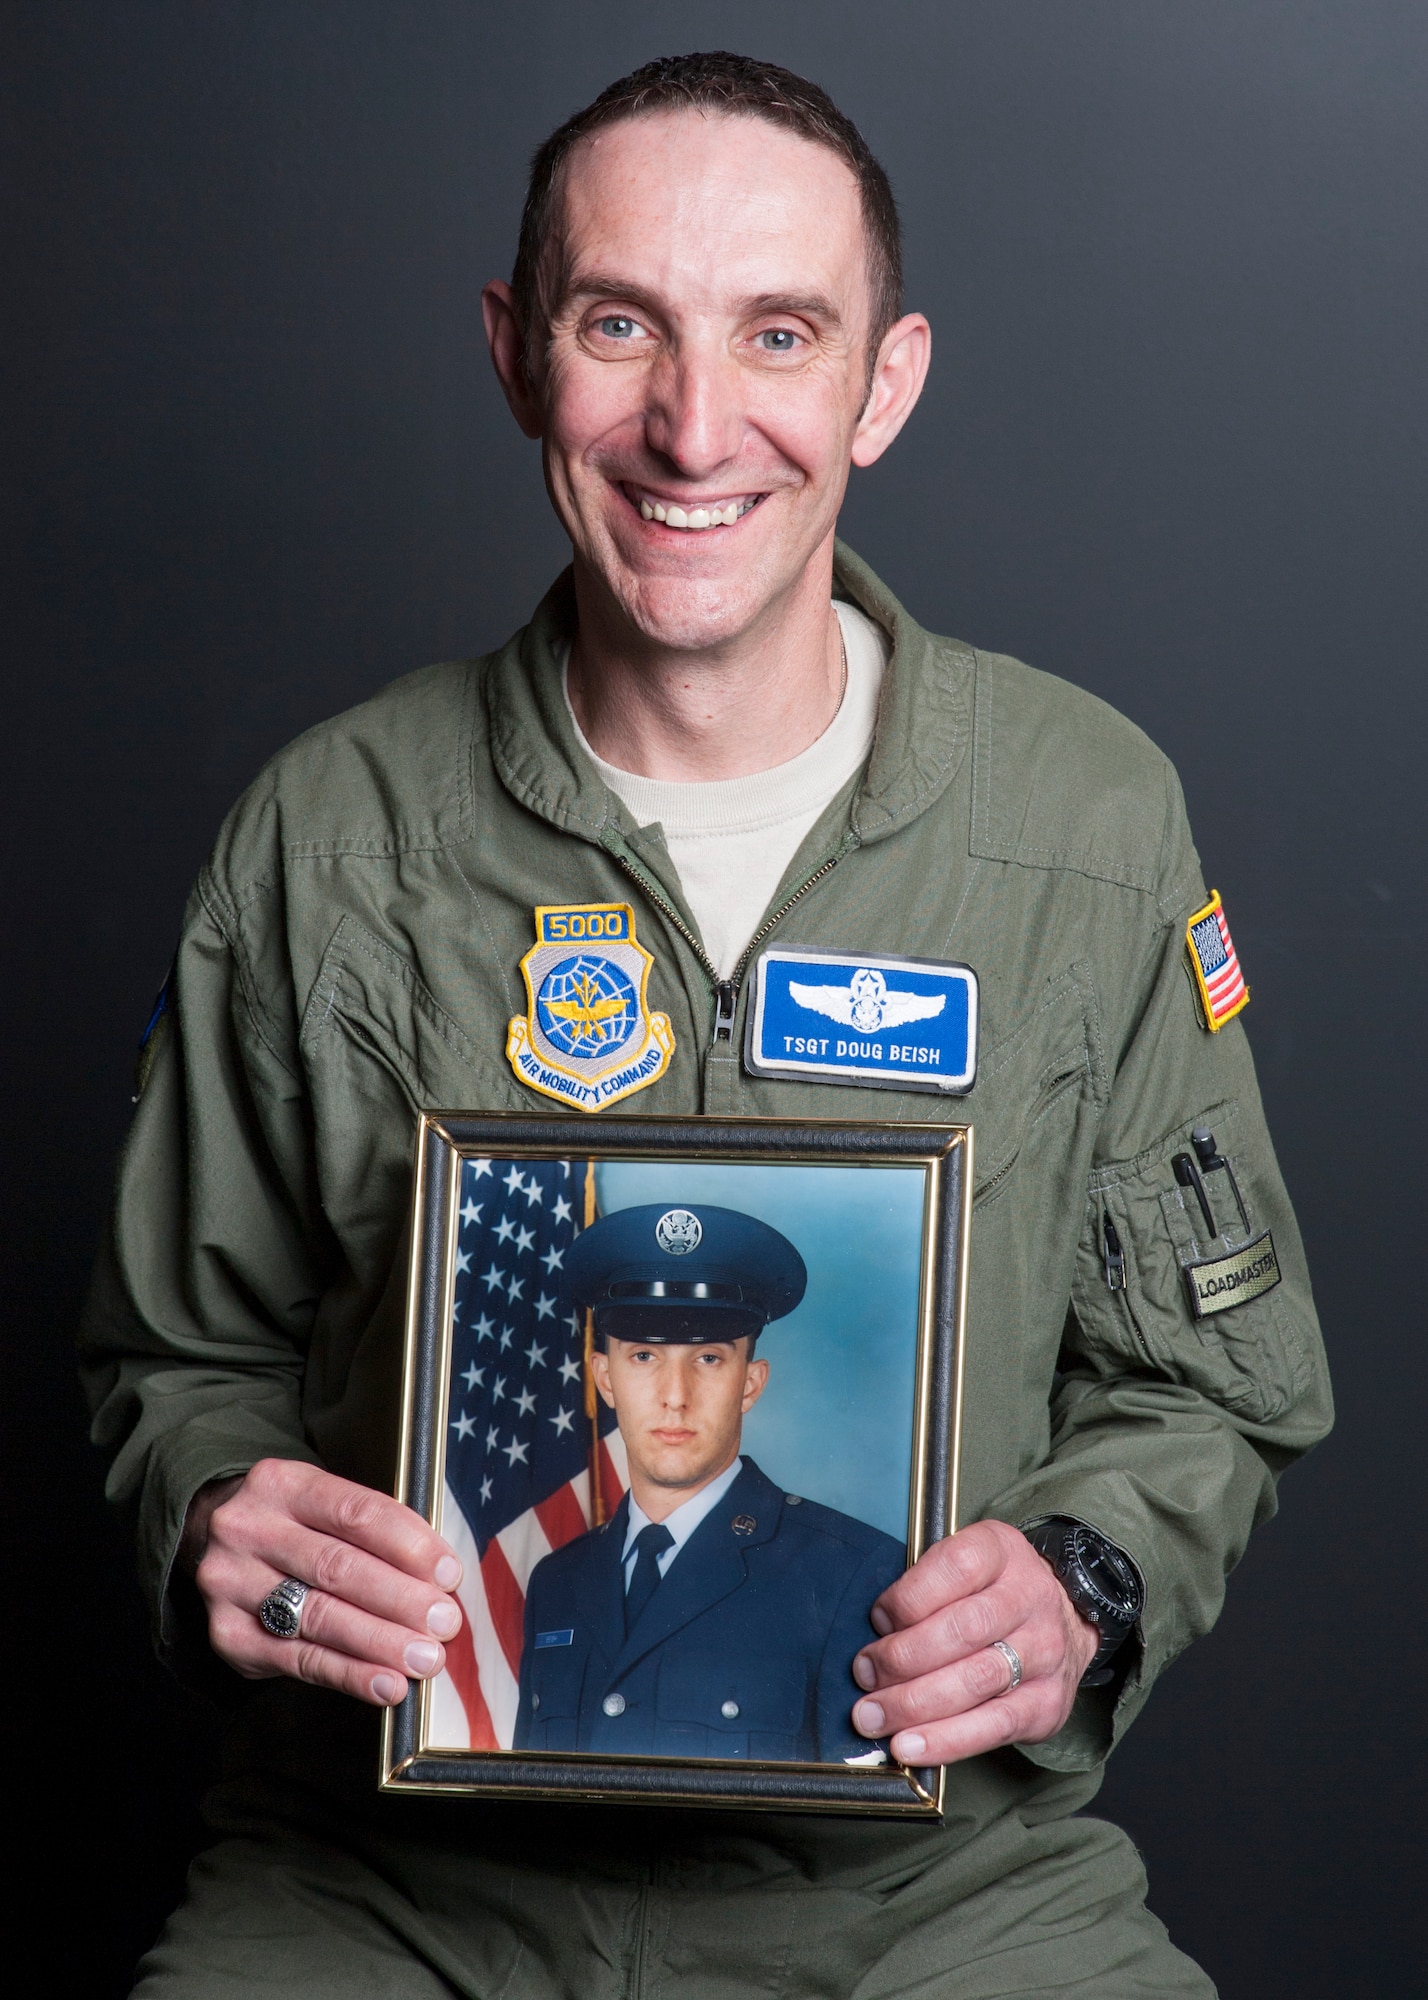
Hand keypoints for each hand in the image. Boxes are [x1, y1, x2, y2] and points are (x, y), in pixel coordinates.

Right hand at [181, 1459, 463, 1706]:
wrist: (211, 1541)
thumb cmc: (296, 1525)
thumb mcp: (325, 1503)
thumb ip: (376, 1532)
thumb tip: (441, 1579)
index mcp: (283, 1484)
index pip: (355, 1513)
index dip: (408, 1545)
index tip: (449, 1573)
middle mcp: (249, 1528)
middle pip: (337, 1568)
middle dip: (400, 1599)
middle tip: (444, 1623)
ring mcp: (231, 1583)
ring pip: (319, 1617)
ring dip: (381, 1642)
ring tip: (425, 1658)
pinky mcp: (228, 1635)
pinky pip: (299, 1660)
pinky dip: (350, 1674)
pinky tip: (386, 1683)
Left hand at [849, 1519, 1099, 1763]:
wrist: (1066, 1618)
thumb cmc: (991, 1590)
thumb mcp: (963, 1563)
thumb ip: (923, 1586)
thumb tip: (876, 1633)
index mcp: (1000, 1551)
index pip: (955, 1568)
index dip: (909, 1597)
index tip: (877, 1620)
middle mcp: (1030, 1597)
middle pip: (962, 1630)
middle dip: (903, 1658)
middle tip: (865, 1674)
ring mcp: (1044, 1652)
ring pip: (975, 1681)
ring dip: (914, 1704)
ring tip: (873, 1715)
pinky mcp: (1047, 1702)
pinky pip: (993, 1726)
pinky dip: (946, 1741)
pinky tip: (910, 1747)